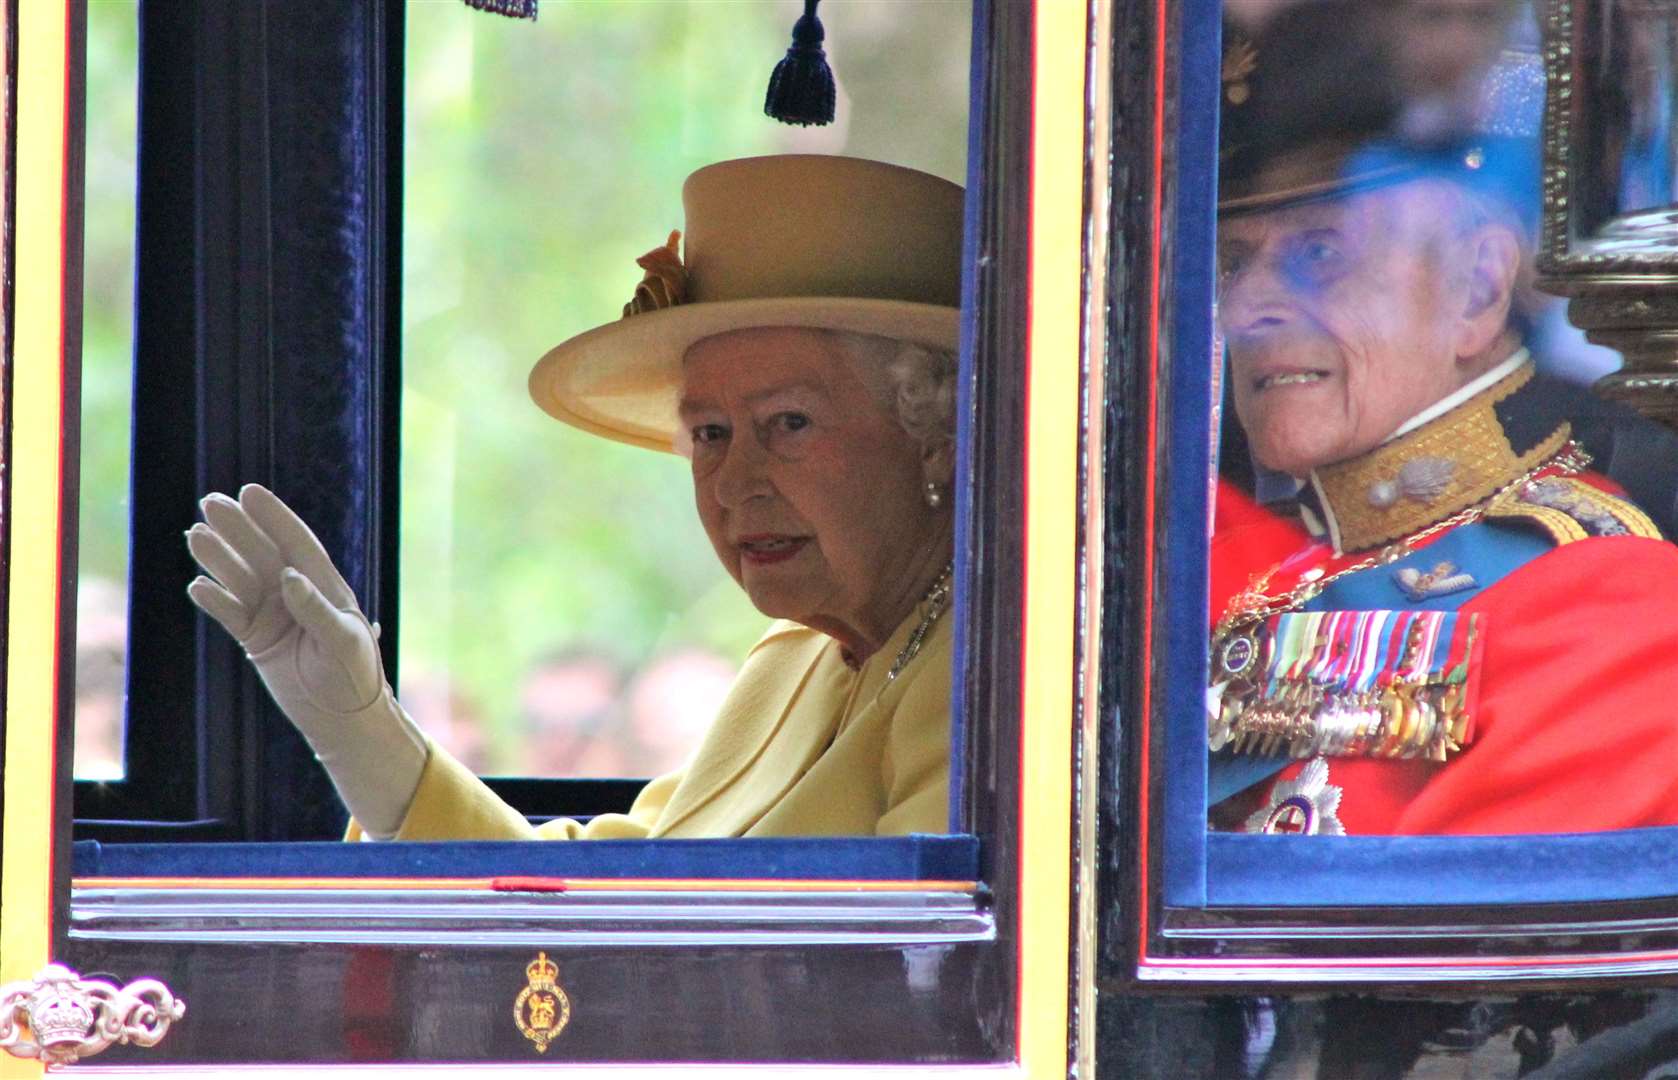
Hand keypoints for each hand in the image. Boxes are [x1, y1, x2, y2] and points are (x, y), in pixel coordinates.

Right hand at [186, 484, 427, 837]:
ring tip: (194, 535)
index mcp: (326, 586)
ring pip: (241, 578)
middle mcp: (297, 594)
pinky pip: (230, 613)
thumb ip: (316, 608)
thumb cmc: (355, 674)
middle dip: (238, 528)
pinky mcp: (256, 638)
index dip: (274, 517)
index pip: (297, 543)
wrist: (342, 717)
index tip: (250, 492)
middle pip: (262, 553)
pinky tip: (196, 585)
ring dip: (219, 558)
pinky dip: (214, 600)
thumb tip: (288, 576)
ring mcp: (274, 614)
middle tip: (210, 502)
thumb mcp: (342, 640)